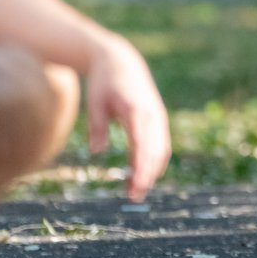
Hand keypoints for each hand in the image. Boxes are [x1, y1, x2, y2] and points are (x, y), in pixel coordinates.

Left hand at [85, 33, 170, 201]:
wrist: (122, 60)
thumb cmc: (104, 82)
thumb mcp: (95, 102)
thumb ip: (97, 127)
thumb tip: (96, 152)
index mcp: (136, 110)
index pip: (141, 144)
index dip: (140, 167)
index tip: (134, 186)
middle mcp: (151, 114)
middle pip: (154, 151)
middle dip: (146, 175)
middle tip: (133, 196)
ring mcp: (157, 116)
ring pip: (161, 150)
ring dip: (152, 172)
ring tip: (136, 191)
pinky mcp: (157, 119)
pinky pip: (161, 144)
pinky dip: (154, 161)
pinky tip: (144, 175)